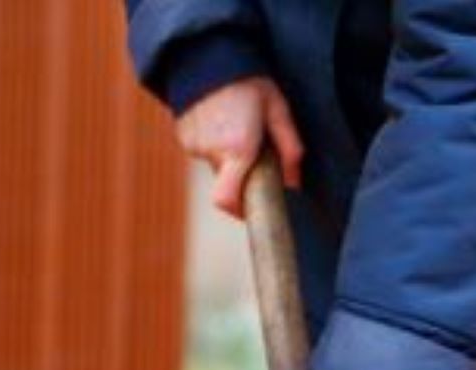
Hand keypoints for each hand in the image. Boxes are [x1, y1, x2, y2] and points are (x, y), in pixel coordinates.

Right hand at [176, 76, 303, 218]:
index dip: (239, 211)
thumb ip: (290, 149)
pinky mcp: (182, 135)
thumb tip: (294, 183)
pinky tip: (221, 120)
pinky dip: (213, 143)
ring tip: (237, 125)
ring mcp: (192, 143)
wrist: (208, 52)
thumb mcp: (279, 111)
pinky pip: (201, 150)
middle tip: (255, 148)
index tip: (252, 208)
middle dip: (242, 174)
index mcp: (236, 149)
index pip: (227, 201)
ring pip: (215, 165)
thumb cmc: (249, 81)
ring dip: (228, 156)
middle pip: (227, 182)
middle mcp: (210, 151)